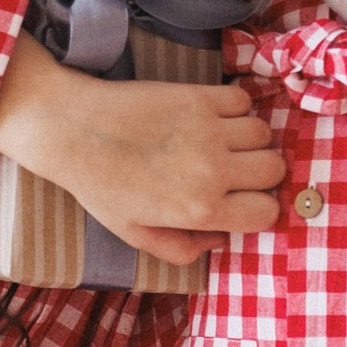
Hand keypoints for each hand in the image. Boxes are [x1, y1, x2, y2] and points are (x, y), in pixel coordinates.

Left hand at [0, 34, 284, 265]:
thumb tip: (220, 241)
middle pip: (275, 169)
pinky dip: (235, 108)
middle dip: (260, 174)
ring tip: (224, 142)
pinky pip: (243, 100)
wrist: (72, 130)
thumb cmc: (100, 186)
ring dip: (249, 139)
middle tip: (236, 172)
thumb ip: (182, 249)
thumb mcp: (136, 234)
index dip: (259, 209)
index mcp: (200, 209)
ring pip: (263, 133)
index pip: (267, 212)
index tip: (243, 202)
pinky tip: (214, 117)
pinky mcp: (198, 97)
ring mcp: (208, 129)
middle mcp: (212, 170)